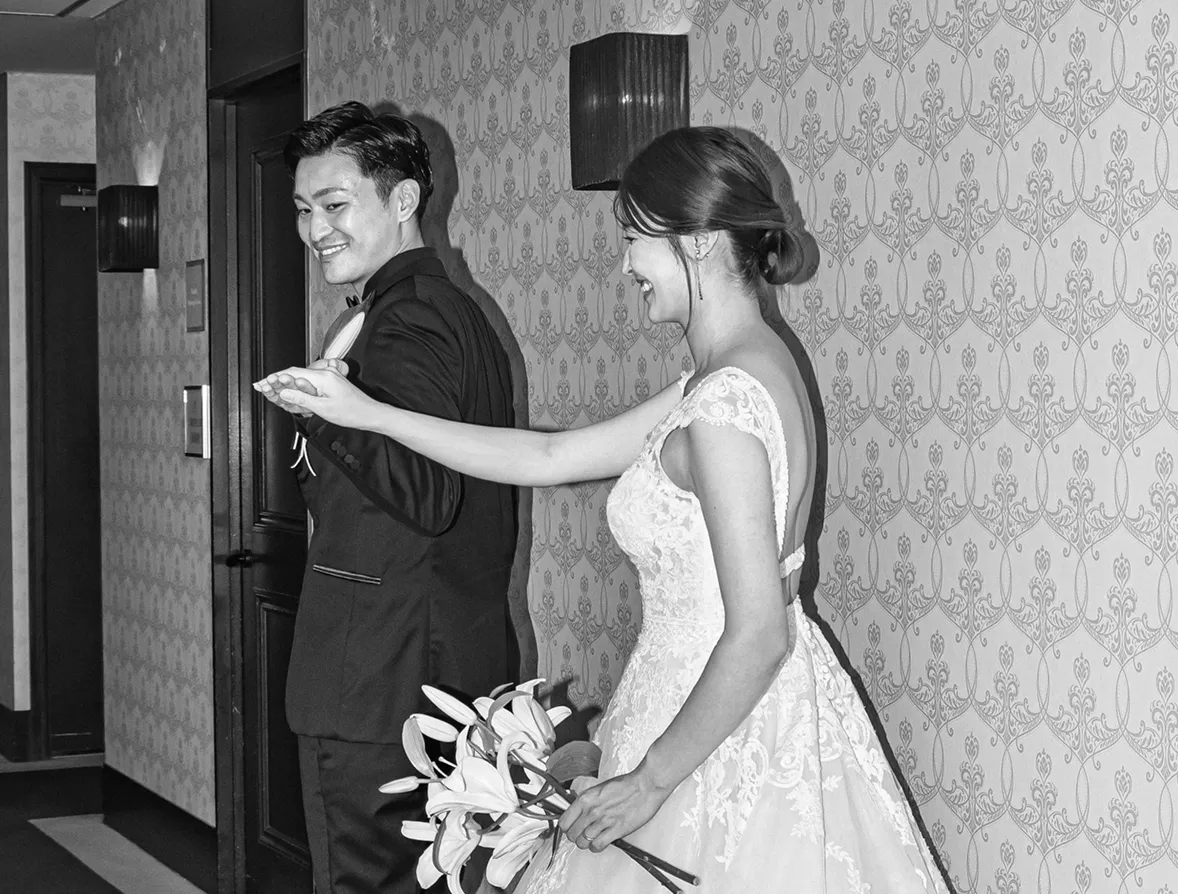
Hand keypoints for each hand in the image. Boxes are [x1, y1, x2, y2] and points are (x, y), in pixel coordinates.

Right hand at [253, 362, 378, 429]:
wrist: (369, 413)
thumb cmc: (352, 412)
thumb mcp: (323, 409)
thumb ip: (302, 399)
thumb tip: (285, 393)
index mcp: (323, 377)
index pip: (293, 372)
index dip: (275, 378)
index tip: (263, 383)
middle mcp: (325, 373)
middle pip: (295, 374)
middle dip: (279, 381)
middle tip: (264, 388)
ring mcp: (329, 376)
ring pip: (301, 378)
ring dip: (288, 385)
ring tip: (274, 392)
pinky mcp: (331, 382)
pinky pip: (310, 382)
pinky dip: (299, 388)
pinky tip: (292, 394)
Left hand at [558, 766, 671, 853]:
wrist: (645, 784)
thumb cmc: (626, 784)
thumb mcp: (599, 788)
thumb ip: (587, 802)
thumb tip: (579, 812)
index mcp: (586, 798)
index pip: (564, 822)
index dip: (567, 828)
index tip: (571, 828)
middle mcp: (592, 810)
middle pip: (572, 835)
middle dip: (575, 837)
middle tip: (582, 835)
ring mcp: (603, 821)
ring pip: (582, 842)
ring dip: (586, 843)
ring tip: (592, 839)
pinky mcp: (616, 830)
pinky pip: (597, 846)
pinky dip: (596, 847)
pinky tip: (600, 842)